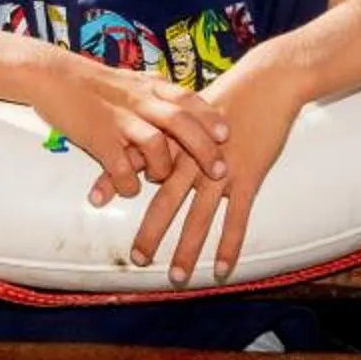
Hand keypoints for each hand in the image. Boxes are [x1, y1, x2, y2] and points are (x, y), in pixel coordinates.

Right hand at [24, 50, 228, 201]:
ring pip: (155, 144)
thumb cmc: (90, 81)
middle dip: (204, 150)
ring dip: (163, 168)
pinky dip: (129, 183)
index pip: (188, 99)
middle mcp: (138, 101)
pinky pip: (121, 167)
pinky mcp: (96, 138)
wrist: (50, 75)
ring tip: (158, 178)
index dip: (210, 118)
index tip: (227, 134)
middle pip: (182, 123)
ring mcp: (118, 119)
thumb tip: (181, 105)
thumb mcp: (129, 80)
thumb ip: (154, 93)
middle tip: (219, 171)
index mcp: (148, 86)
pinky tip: (129, 188)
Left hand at [127, 60, 301, 284]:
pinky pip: (237, 218)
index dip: (114, 179)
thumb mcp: (190, 110)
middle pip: (166, 201)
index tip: (93, 200)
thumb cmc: (228, 95)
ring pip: (200, 217)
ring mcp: (221, 170)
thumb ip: (167, 131)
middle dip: (151, 232)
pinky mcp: (249, 176)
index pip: (137, 162)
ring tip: (178, 276)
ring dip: (188, 250)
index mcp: (175, 140)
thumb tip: (143, 146)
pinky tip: (222, 270)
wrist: (268, 82)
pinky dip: (229, 245)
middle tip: (138, 259)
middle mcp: (193, 159)